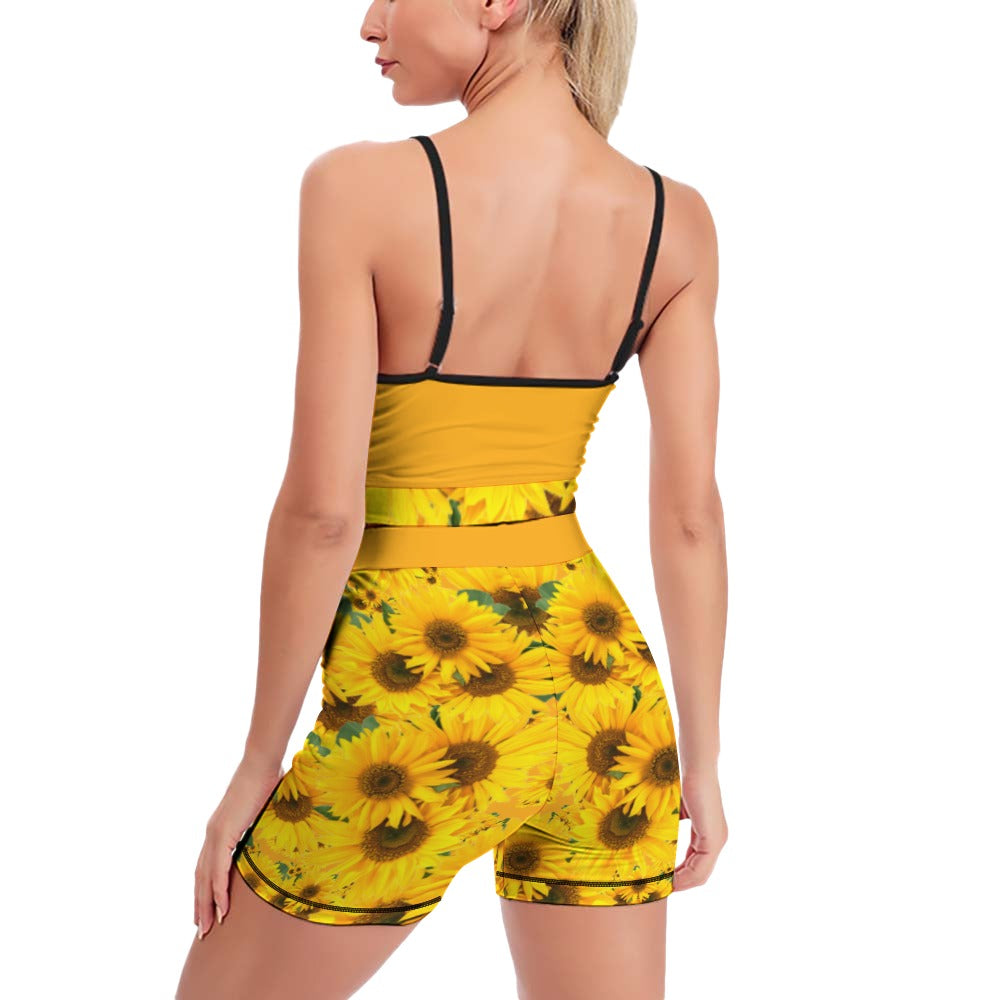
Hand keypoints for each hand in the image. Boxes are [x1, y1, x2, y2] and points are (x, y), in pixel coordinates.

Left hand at [193, 756, 283, 938]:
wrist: (261, 762)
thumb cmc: (266, 777)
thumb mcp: (264, 807)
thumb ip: (266, 820)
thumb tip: (282, 824)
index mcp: (219, 828)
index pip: (207, 865)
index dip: (205, 888)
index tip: (206, 908)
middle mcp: (212, 833)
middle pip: (201, 877)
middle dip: (201, 904)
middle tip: (202, 928)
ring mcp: (215, 834)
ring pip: (206, 878)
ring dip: (206, 905)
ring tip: (207, 928)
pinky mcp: (223, 834)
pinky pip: (218, 870)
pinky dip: (218, 891)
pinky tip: (220, 909)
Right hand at [672, 771, 726, 890]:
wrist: (696, 766)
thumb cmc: (681, 781)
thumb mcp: (674, 809)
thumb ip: (668, 824)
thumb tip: (648, 834)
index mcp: (708, 833)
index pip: (696, 864)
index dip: (680, 875)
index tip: (662, 880)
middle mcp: (716, 839)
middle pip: (699, 874)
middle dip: (680, 883)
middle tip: (660, 887)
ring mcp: (716, 839)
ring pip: (700, 873)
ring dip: (682, 882)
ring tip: (663, 886)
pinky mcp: (713, 837)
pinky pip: (700, 867)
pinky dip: (685, 876)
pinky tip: (671, 879)